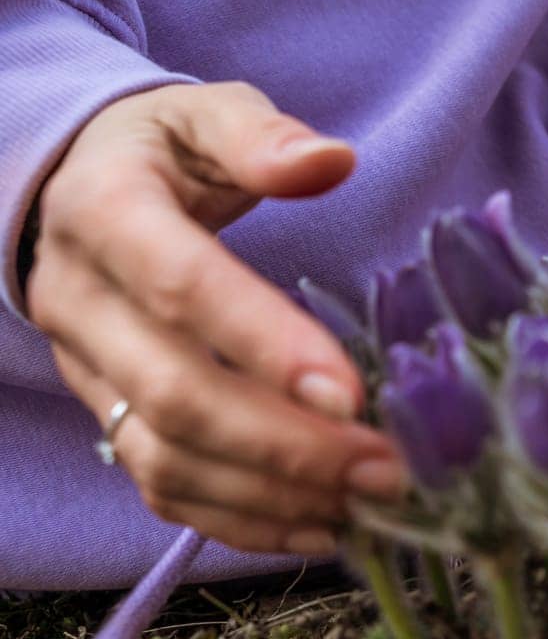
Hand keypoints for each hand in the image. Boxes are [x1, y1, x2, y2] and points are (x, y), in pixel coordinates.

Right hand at [25, 80, 406, 556]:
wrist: (71, 190)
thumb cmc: (163, 149)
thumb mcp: (204, 114)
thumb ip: (261, 136)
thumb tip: (334, 160)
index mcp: (105, 213)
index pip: (181, 288)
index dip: (264, 344)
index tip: (351, 391)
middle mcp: (82, 301)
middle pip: (174, 394)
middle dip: (285, 444)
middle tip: (385, 466)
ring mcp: (88, 369)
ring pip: (164, 457)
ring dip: (270, 493)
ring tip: (367, 501)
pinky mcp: (106, 413)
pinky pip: (160, 486)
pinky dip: (239, 518)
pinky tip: (318, 523)